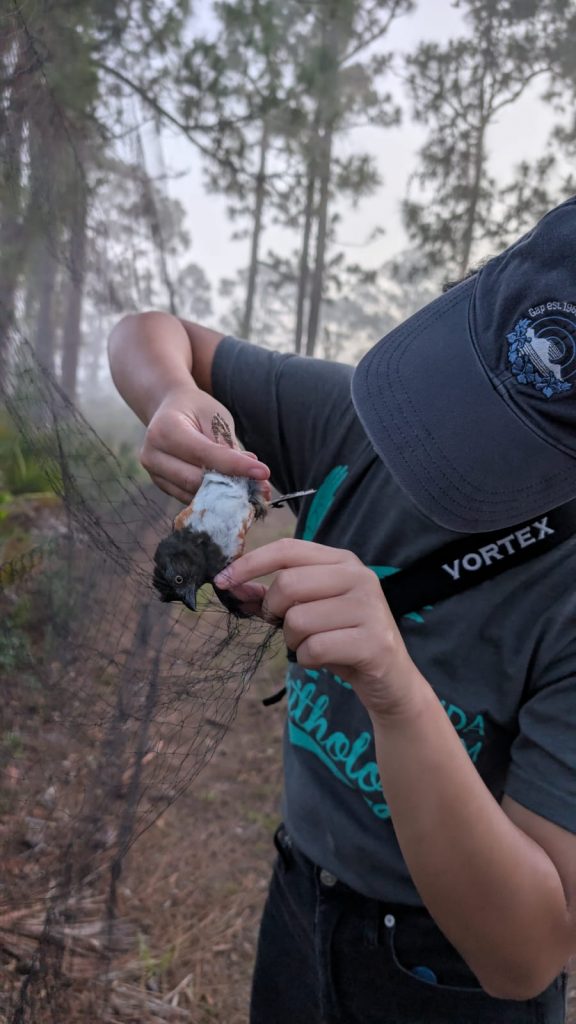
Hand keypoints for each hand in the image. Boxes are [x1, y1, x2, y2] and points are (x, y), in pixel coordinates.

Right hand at [140, 381, 270, 502]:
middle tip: (262, 488)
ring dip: (225, 496)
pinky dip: (214, 498)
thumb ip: (229, 447)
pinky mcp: (162, 486)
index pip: (204, 453)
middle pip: (195, 479)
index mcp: (164, 430)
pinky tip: (234, 493)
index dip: (235, 465)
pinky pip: (190, 498)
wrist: (169, 409)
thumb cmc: (195, 409)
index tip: (263, 472)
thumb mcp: (215, 417)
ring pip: (193, 494)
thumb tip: (254, 476)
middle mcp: (153, 455)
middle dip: (231, 486)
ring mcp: (154, 474)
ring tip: (253, 491)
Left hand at [214, 539, 425, 719]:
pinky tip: (324, 660)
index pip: (287, 549)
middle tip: (287, 627)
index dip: (250, 563)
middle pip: (288, 584)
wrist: (390, 681)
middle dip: (274, 612)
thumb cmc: (343, 639)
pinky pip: (313, 649)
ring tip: (313, 645)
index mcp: (343, 561)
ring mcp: (370, 607)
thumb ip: (273, 595)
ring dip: (293, 640)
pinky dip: (307, 660)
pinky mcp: (373, 641)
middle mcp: (359, 577)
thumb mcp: (310, 610)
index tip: (222, 581)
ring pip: (297, 620)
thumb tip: (231, 584)